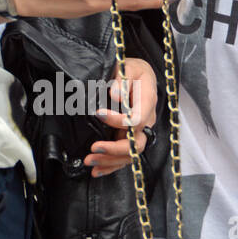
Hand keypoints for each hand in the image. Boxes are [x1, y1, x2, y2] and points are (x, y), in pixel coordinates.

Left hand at [84, 57, 158, 176]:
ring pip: (130, 154)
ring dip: (110, 161)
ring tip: (90, 161)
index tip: (98, 113)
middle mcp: (147, 120)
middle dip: (114, 149)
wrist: (138, 76)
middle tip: (94, 148)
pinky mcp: (130, 139)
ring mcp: (140, 132)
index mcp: (147, 101)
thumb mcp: (128, 67)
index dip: (118, 121)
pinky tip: (97, 171)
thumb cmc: (132, 71)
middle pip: (137, 143)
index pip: (137, 119)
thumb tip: (115, 95)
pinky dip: (111, 166)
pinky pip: (124, 157)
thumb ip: (122, 79)